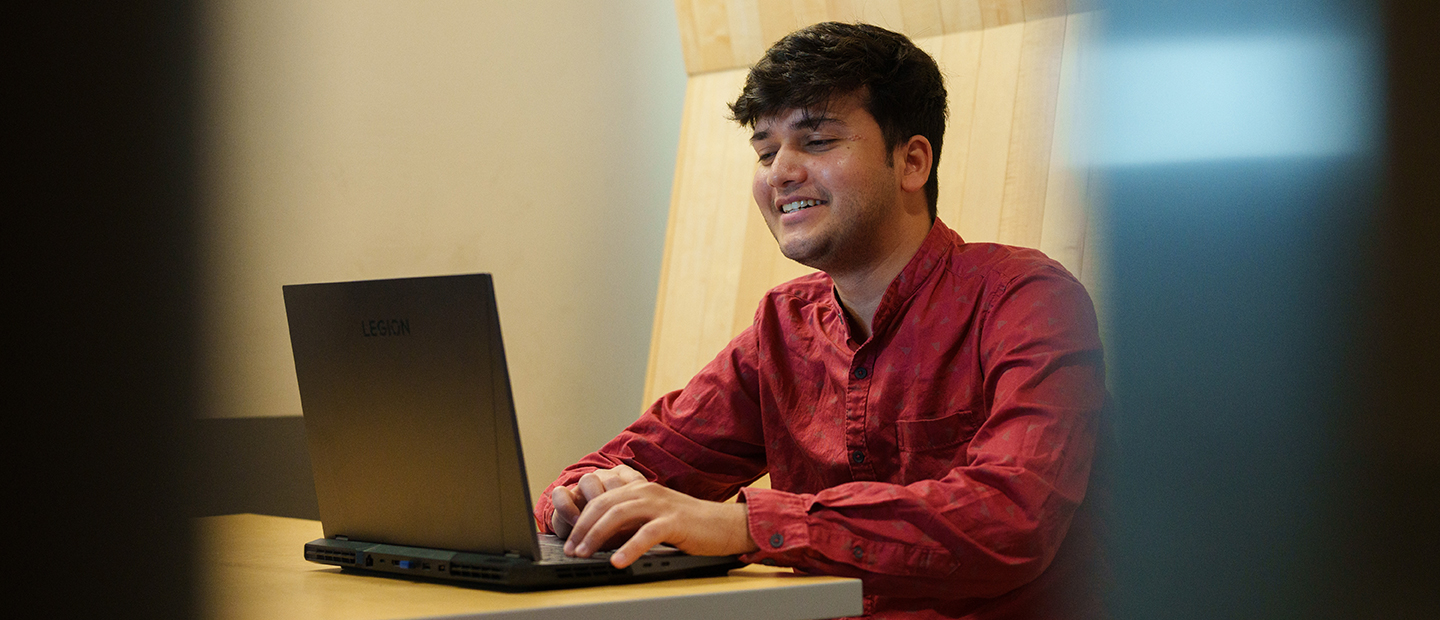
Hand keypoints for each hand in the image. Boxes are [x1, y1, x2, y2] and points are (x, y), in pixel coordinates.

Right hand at [549, 464, 645, 538]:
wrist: (586, 538)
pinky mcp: (564, 497)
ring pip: (588, 481)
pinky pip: (561, 493)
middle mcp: (603, 480)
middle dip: (617, 502)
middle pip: (611, 479)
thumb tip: (642, 534)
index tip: (642, 517)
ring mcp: (583, 487)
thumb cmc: (615, 533)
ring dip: (595, 502)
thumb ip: (635, 526)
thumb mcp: (629, 530)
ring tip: (598, 526)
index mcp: (624, 483)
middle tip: (621, 524)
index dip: (638, 495)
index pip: (634, 480)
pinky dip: (569, 508)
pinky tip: (576, 523)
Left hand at [563, 480, 758, 568]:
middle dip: (582, 529)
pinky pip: (646, 534)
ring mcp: (660, 504)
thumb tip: (599, 538)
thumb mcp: (652, 515)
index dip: (581, 520)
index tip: (570, 541)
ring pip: (618, 515)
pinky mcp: (674, 521)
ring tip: (585, 554)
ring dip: (597, 536)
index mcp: (638, 489)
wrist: (722, 524)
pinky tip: (618, 562)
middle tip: (571, 550)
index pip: (600, 500)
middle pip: (603, 505)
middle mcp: (645, 491)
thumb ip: (629, 519)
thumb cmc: (687, 524)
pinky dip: (630, 548)